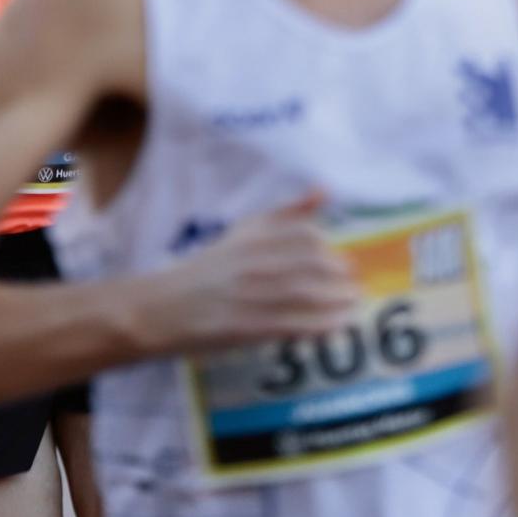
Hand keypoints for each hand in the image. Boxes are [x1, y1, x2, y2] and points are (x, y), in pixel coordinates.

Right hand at [154, 196, 357, 355]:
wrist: (162, 308)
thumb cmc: (207, 270)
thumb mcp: (242, 232)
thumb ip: (286, 214)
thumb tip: (325, 190)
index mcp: (250, 237)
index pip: (304, 236)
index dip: (329, 250)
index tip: (343, 261)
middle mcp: (252, 262)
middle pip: (312, 265)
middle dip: (340, 277)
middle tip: (355, 284)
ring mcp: (251, 294)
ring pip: (309, 295)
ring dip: (339, 300)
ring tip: (354, 303)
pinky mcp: (249, 326)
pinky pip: (296, 324)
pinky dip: (323, 324)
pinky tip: (338, 325)